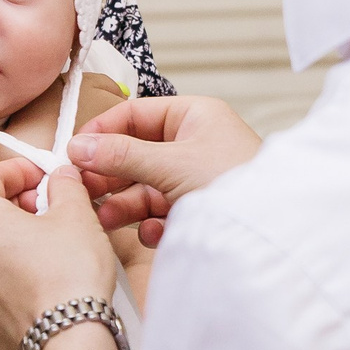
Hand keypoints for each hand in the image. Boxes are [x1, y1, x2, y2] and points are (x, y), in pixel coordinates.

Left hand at [0, 161, 120, 349]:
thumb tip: (60, 177)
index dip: (17, 170)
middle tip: (45, 212)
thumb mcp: (76, 215)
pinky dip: (3, 282)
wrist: (68, 339)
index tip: (39, 175)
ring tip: (42, 252)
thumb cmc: (70, 275)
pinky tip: (33, 286)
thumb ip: (64, 185)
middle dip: (12, 208)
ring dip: (6, 246)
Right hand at [65, 93, 261, 245]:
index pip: (135, 115)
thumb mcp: (171, 164)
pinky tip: (152, 232)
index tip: (76, 151)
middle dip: (110, 174)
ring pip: (145, 187)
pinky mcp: (197, 212)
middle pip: (136, 153)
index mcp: (194, 117)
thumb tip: (79, 147)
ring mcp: (195, 179)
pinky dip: (151, 223)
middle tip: (83, 189)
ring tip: (106, 217)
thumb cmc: (236, 184)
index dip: (103, 131)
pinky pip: (161, 213)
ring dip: (124, 203)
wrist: (273, 234)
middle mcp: (195, 144)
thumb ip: (121, 155)